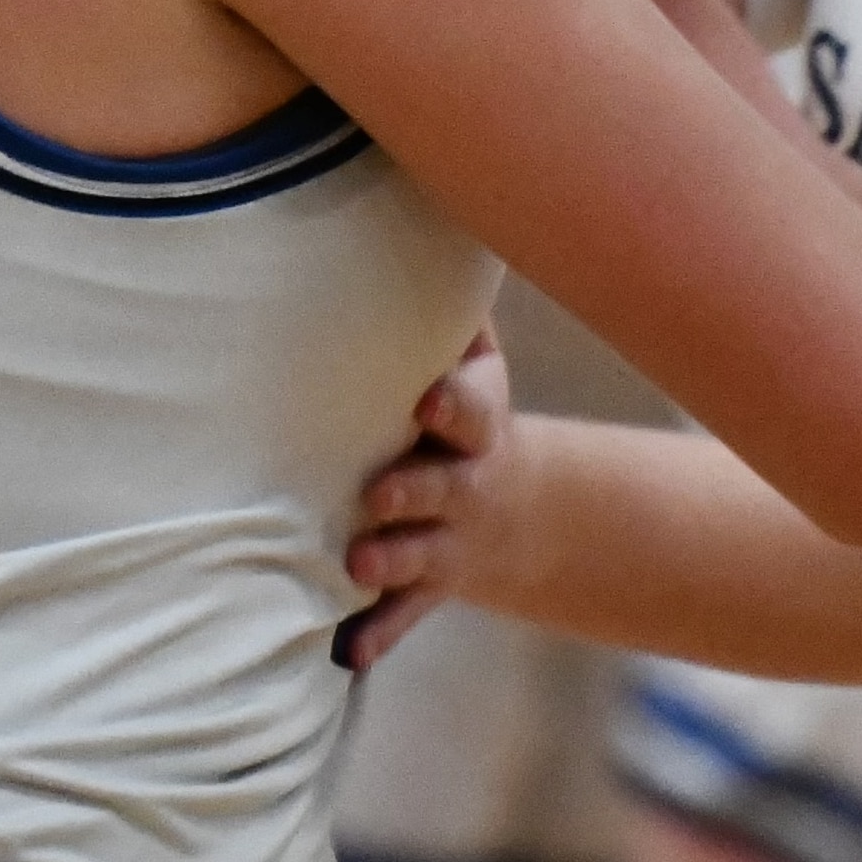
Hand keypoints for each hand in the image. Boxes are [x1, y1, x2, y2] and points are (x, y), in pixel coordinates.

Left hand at [339, 332, 521, 671]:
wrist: (516, 510)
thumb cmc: (466, 413)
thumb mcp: (474, 363)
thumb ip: (446, 312)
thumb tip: (409, 207)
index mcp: (477, 424)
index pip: (475, 410)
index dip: (455, 403)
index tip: (427, 397)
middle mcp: (467, 483)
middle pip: (446, 485)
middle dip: (415, 489)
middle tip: (379, 491)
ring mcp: (449, 539)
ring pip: (422, 553)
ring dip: (391, 560)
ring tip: (356, 564)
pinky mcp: (429, 583)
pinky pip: (405, 615)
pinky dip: (378, 635)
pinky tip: (345, 655)